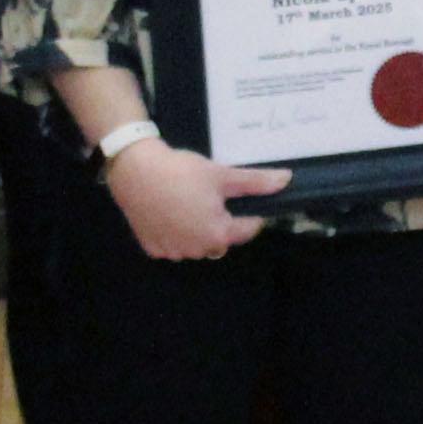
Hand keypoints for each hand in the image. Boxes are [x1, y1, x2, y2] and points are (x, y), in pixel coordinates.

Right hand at [104, 135, 286, 261]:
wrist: (135, 171)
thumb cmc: (182, 172)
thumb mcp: (222, 174)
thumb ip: (255, 182)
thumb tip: (287, 180)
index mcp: (219, 234)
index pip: (248, 229)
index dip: (249, 213)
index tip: (238, 198)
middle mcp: (198, 250)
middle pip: (221, 239)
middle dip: (221, 222)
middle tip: (210, 197)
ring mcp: (173, 252)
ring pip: (196, 245)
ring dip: (198, 231)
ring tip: (189, 203)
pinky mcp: (153, 249)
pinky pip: (172, 245)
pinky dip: (175, 234)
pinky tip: (169, 213)